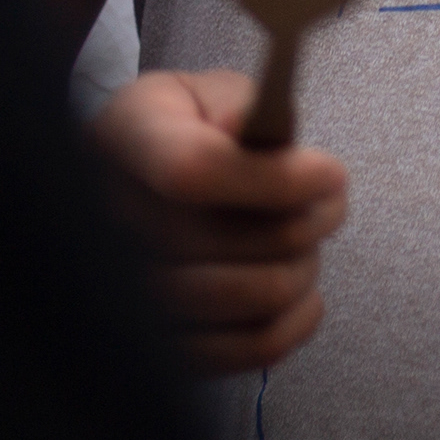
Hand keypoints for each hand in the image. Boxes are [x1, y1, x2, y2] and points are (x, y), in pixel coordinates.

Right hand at [90, 67, 350, 374]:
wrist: (142, 184)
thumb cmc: (187, 133)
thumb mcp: (206, 92)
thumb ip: (238, 103)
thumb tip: (254, 132)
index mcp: (121, 142)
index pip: (193, 173)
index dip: (275, 179)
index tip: (329, 171)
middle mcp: (110, 220)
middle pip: (231, 242)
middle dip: (307, 219)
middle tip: (329, 200)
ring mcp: (132, 292)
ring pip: (253, 296)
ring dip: (304, 265)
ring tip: (306, 239)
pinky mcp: (169, 344)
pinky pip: (253, 347)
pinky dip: (299, 318)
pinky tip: (303, 288)